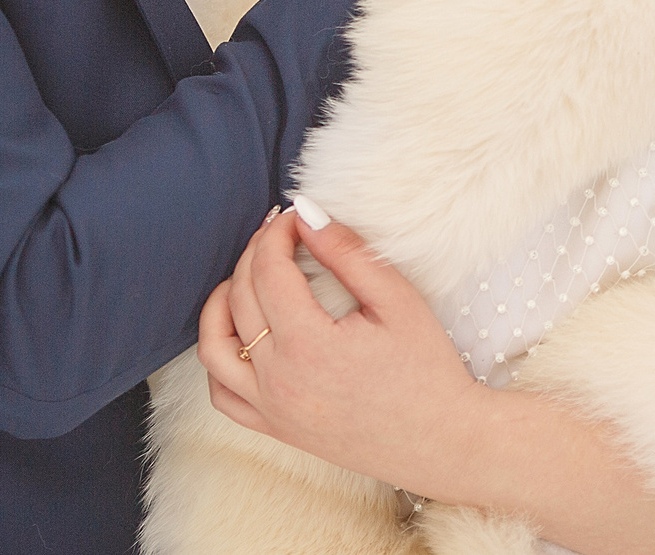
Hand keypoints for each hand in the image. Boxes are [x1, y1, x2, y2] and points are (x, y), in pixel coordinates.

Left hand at [197, 207, 486, 500]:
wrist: (441, 441)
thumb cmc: (427, 370)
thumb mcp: (397, 301)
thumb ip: (347, 253)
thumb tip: (307, 213)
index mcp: (308, 345)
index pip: (269, 270)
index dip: (278, 233)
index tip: (295, 215)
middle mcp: (278, 380)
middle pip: (239, 298)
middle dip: (256, 253)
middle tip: (281, 232)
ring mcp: (271, 409)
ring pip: (214, 346)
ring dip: (221, 302)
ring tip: (248, 275)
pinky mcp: (274, 428)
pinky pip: (222, 393)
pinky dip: (219, 356)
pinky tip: (240, 332)